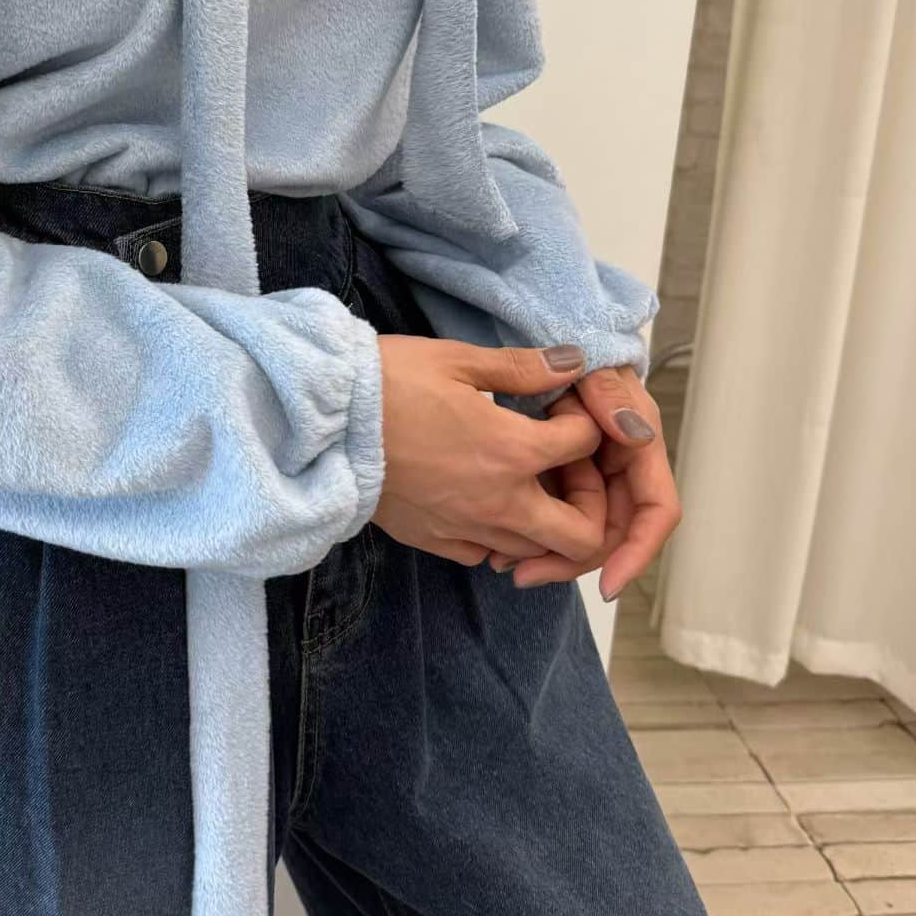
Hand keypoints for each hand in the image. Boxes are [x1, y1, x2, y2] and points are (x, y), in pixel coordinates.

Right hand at [372, 338, 606, 567]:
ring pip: (536, 552)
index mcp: (513, 451)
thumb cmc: (389, 382)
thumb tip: (574, 361)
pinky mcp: (435, 542)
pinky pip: (487, 555)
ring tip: (528, 484)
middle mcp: (501, 502)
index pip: (586, 446)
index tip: (559, 407)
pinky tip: (485, 505)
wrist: (323, 425)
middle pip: (581, 536)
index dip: (584, 421)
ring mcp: (468, 529)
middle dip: (592, 505)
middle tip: (567, 470)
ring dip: (546, 523)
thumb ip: (524, 368)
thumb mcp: (458, 360)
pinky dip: (500, 539)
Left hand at [491, 365, 681, 600]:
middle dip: (576, 561)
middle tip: (526, 576)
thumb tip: (634, 433)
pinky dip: (533, 531)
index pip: (656, 511)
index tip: (608, 586)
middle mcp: (620, 466)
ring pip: (581, 529)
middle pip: (613, 533)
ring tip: (507, 567)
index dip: (638, 552)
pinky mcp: (562, 474)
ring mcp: (592, 472)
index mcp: (639, 444)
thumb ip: (609, 394)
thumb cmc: (576, 351)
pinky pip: (554, 512)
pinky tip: (498, 545)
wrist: (548, 334)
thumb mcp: (594, 367)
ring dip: (551, 552)